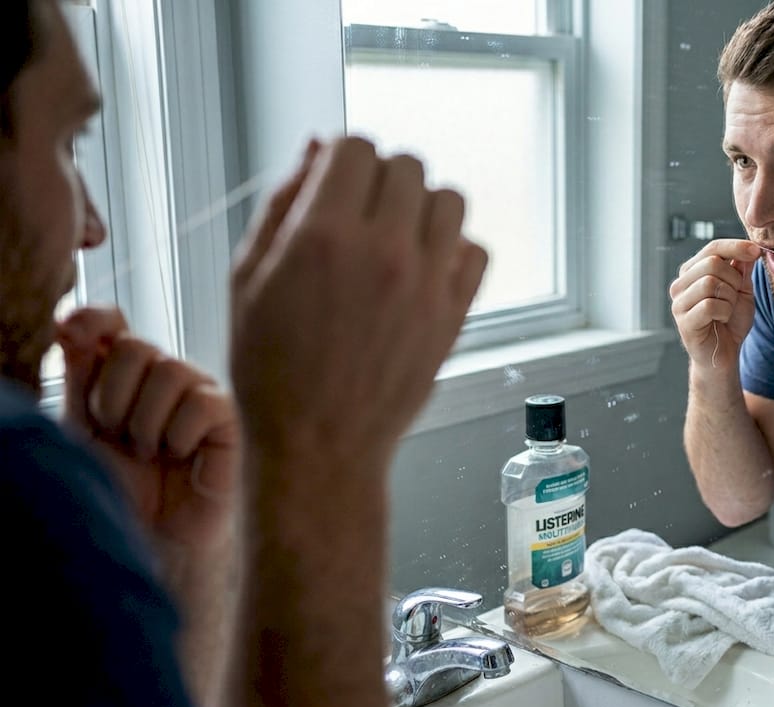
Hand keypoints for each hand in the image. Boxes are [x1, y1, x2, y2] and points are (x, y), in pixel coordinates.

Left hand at [58, 306, 238, 552]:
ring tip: (149, 453)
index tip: (69, 332)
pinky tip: (180, 456)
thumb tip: (69, 321)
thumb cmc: (117, 490)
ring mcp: (195, 394)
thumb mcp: (80, 430)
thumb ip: (76, 375)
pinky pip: (200, 402)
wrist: (150, 538)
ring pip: (168, 370)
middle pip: (133, 346)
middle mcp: (158, 377)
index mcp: (118, 374)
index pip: (109, 322)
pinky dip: (179, 434)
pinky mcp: (226, 418)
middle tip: (117, 435)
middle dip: (112, 398)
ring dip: (145, 422)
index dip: (91, 319)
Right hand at [230, 137, 487, 464]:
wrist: (317, 444)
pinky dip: (455, 251)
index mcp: (322, 235)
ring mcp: (426, 283)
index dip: (343, 159)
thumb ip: (282, 203)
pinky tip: (425, 270)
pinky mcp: (455, 315)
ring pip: (451, 199)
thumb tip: (316, 147)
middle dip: (381, 179)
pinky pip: (476, 251)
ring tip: (398, 238)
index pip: (356, 146)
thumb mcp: (248, 279)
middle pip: (407, 164)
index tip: (337, 182)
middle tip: (362, 213)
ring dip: (424, 208)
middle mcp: (382, 251)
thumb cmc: (272, 370)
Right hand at [669, 239, 761, 368]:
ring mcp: (679, 303)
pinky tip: (721, 320)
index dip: (736, 246)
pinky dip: (724, 312)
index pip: (712, 248)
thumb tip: (749, 246)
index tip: (757, 251)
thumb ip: (742, 269)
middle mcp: (680, 284)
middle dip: (734, 279)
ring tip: (728, 309)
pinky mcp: (683, 321)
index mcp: (692, 272)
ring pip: (710, 283)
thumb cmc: (731, 322)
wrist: (724, 355)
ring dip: (729, 297)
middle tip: (736, 296)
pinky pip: (709, 305)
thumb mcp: (742, 291)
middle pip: (712, 263)